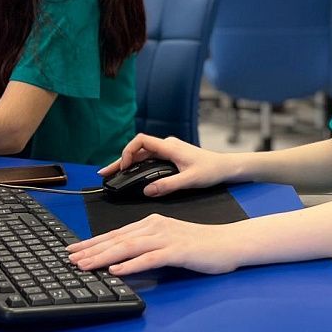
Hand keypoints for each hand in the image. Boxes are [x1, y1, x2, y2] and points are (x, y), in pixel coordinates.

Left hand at [68, 214, 247, 275]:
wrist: (229, 243)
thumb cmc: (200, 245)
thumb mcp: (168, 242)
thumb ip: (146, 248)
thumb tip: (121, 260)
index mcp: (152, 224)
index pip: (116, 234)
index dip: (93, 242)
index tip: (74, 250)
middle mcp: (155, 227)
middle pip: (117, 239)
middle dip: (91, 250)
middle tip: (70, 259)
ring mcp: (166, 238)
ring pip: (129, 247)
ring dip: (104, 257)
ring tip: (85, 265)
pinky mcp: (178, 251)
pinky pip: (150, 258)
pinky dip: (132, 265)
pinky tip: (118, 271)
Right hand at [97, 135, 237, 197]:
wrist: (226, 167)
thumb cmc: (212, 170)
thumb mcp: (190, 180)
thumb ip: (168, 185)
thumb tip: (147, 191)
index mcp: (170, 147)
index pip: (141, 141)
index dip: (128, 152)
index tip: (123, 167)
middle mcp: (167, 146)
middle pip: (137, 149)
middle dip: (121, 161)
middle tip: (105, 173)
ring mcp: (168, 151)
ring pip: (142, 155)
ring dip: (128, 164)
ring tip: (114, 175)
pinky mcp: (171, 157)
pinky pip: (149, 159)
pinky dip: (138, 166)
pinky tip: (131, 175)